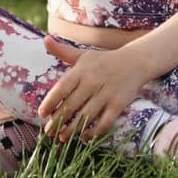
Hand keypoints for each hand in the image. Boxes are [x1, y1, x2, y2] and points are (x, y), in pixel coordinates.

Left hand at [37, 36, 151, 143]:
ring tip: (62, 138)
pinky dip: (94, 132)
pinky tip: (85, 137)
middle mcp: (93, 82)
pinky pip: (104, 122)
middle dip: (58, 121)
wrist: (136, 61)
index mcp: (82, 70)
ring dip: (72, 130)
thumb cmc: (104, 60)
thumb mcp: (83, 54)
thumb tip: (45, 39)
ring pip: (86, 116)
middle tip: (48, 132)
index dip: (50, 102)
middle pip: (71, 105)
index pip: (61, 88)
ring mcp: (107, 94)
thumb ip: (63, 51)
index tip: (42, 114)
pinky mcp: (119, 104)